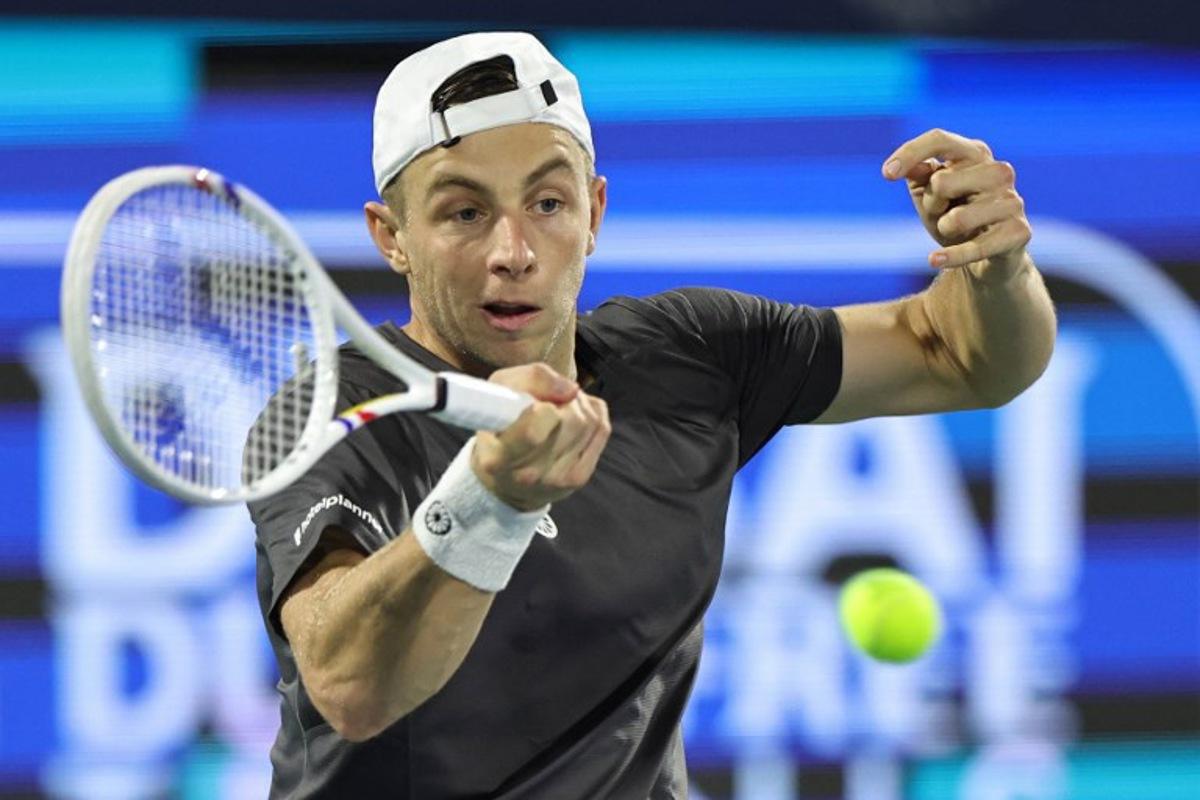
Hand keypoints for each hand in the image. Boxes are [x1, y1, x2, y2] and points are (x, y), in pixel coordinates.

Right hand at [471, 363, 610, 510]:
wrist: (507, 474)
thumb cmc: (500, 424)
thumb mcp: (500, 389)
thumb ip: (532, 379)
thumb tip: (571, 390)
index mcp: (498, 458)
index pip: (533, 432)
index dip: (543, 408)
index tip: (538, 404)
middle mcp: (526, 475)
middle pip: (571, 420)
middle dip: (564, 401)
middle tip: (548, 402)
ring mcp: (556, 480)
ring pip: (589, 422)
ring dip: (578, 406)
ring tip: (558, 411)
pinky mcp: (578, 478)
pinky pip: (601, 430)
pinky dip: (592, 415)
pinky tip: (573, 421)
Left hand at [883, 129, 1031, 275]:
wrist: (987, 256)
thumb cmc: (954, 215)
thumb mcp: (928, 195)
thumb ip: (917, 175)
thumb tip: (907, 167)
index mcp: (975, 153)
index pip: (940, 140)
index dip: (911, 153)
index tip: (886, 174)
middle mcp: (998, 171)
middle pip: (941, 182)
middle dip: (931, 204)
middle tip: (943, 213)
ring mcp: (1012, 201)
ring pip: (956, 218)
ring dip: (944, 229)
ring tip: (956, 230)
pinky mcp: (1019, 232)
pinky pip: (976, 247)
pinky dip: (951, 256)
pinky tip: (934, 259)